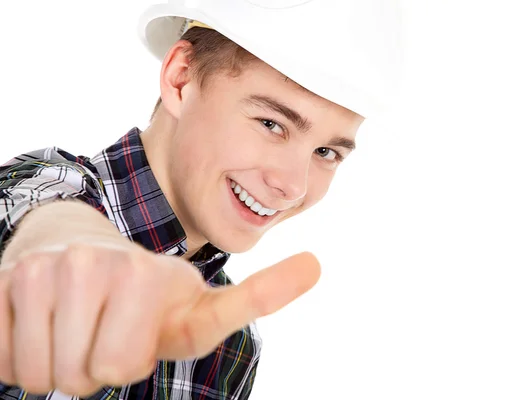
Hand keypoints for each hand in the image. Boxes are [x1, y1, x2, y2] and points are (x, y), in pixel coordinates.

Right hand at [0, 242, 319, 394]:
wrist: (81, 246)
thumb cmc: (145, 294)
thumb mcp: (199, 305)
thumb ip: (256, 295)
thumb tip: (317, 264)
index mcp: (153, 277)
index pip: (124, 367)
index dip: (126, 361)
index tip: (155, 311)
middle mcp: (102, 266)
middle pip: (82, 379)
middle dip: (90, 370)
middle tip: (102, 331)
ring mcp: (50, 269)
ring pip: (38, 374)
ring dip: (53, 366)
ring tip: (75, 326)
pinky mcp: (6, 279)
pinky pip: (1, 355)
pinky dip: (15, 355)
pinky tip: (38, 323)